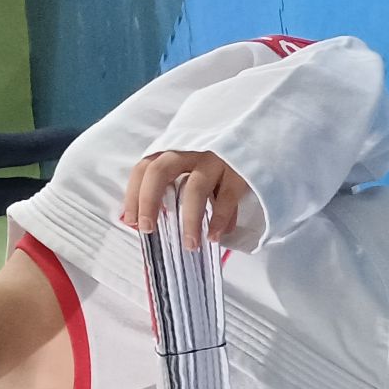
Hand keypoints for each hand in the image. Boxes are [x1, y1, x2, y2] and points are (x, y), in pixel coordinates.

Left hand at [122, 150, 249, 249]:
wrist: (256, 144)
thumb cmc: (213, 168)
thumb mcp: (187, 173)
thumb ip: (166, 192)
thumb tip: (137, 222)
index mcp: (173, 153)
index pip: (143, 169)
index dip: (133, 195)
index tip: (132, 222)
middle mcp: (190, 152)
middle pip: (161, 171)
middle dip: (150, 201)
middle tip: (149, 229)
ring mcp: (215, 160)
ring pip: (195, 188)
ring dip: (189, 220)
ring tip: (190, 245)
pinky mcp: (239, 171)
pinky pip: (227, 197)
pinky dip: (220, 219)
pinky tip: (215, 236)